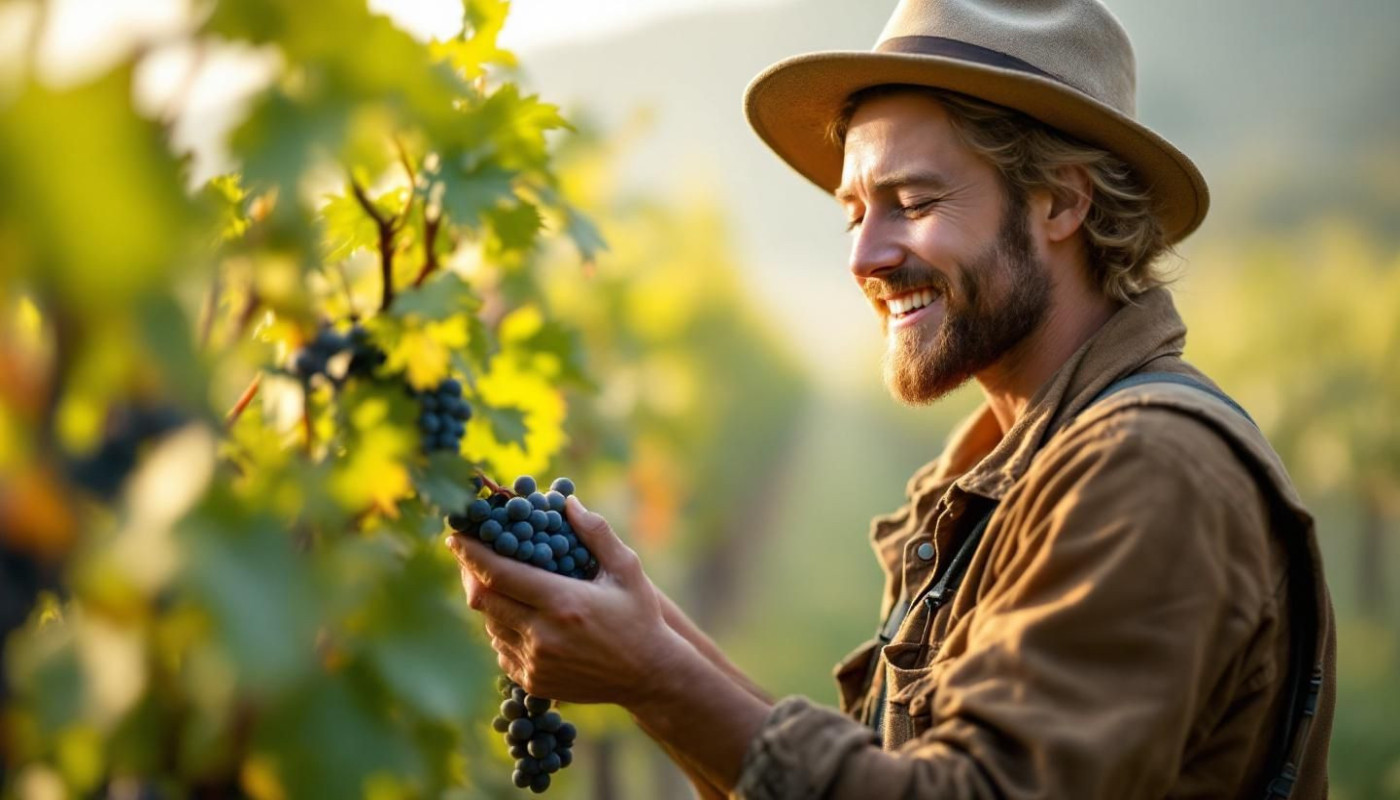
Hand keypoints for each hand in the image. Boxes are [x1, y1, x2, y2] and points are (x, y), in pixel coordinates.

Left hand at [447, 495, 687, 705]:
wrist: (649, 675)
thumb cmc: (639, 616)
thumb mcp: (626, 569)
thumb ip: (596, 532)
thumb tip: (566, 502)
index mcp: (562, 603)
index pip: (498, 574)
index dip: (470, 553)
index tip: (455, 535)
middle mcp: (542, 635)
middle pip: (483, 599)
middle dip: (470, 573)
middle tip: (469, 553)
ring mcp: (535, 662)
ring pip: (490, 624)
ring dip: (490, 600)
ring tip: (502, 582)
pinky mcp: (532, 681)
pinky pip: (501, 648)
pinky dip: (502, 627)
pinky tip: (519, 614)